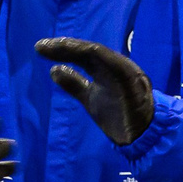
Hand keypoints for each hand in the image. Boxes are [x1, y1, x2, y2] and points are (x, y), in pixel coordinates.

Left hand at [37, 37, 155, 146]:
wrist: (142, 135)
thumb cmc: (118, 115)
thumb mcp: (90, 98)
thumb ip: (74, 84)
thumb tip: (52, 70)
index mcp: (106, 68)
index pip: (82, 55)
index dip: (62, 49)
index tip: (40, 48)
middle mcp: (115, 65)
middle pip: (88, 51)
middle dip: (65, 46)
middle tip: (42, 46)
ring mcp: (125, 73)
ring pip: (100, 54)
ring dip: (77, 49)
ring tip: (57, 47)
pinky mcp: (133, 84)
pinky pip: (118, 67)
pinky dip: (100, 58)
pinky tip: (81, 53)